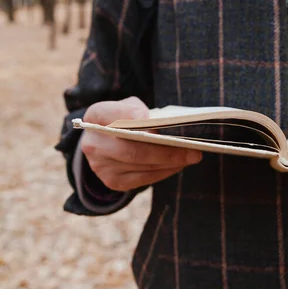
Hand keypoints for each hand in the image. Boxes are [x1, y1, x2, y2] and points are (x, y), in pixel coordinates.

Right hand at [80, 97, 202, 191]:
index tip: (152, 121)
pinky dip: (164, 172)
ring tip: (192, 157)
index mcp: (96, 116)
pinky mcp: (113, 181)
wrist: (108, 143)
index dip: (130, 116)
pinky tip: (179, 165)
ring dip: (170, 163)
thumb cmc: (126, 120)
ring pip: (141, 166)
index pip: (108, 113)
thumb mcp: (129, 107)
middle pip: (132, 150)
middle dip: (166, 152)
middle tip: (193, 152)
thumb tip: (161, 127)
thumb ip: (140, 110)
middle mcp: (93, 143)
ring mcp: (101, 165)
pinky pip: (143, 179)